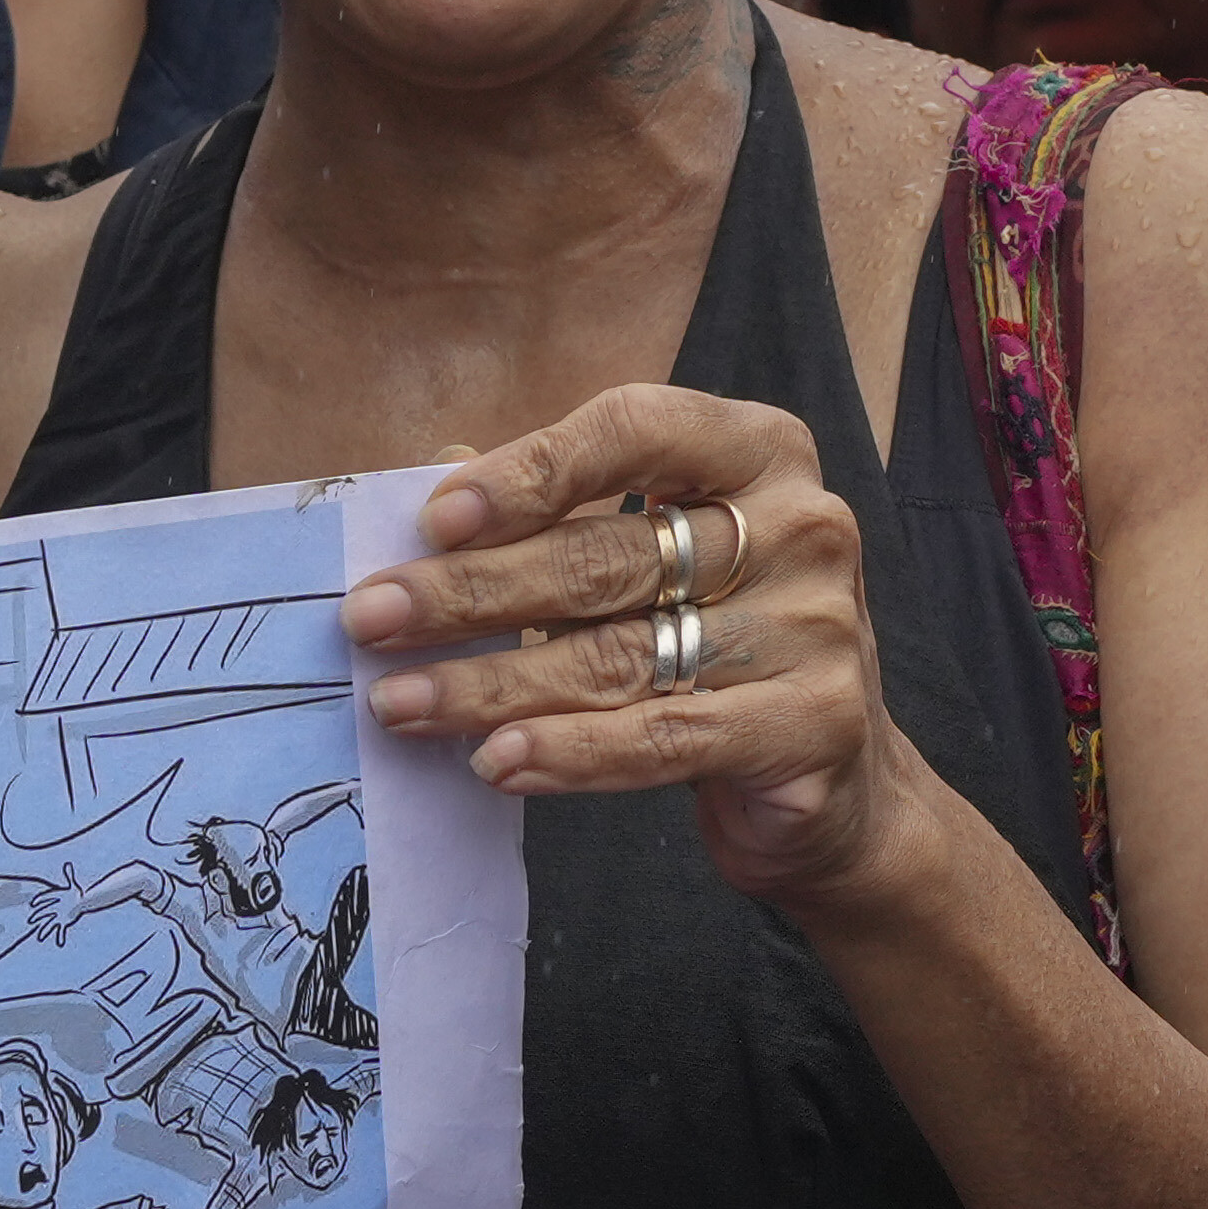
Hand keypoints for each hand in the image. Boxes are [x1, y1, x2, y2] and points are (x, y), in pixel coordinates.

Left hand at [346, 391, 917, 913]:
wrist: (837, 778)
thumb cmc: (717, 640)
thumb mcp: (652, 556)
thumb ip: (556, 511)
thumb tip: (427, 480)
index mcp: (759, 451)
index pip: (635, 430)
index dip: (530, 469)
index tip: (434, 517)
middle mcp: (803, 525)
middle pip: (610, 554)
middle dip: (473, 590)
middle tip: (371, 620)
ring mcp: (817, 628)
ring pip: (622, 654)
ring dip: (493, 683)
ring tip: (400, 703)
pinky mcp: (813, 724)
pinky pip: (664, 737)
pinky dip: (569, 752)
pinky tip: (496, 760)